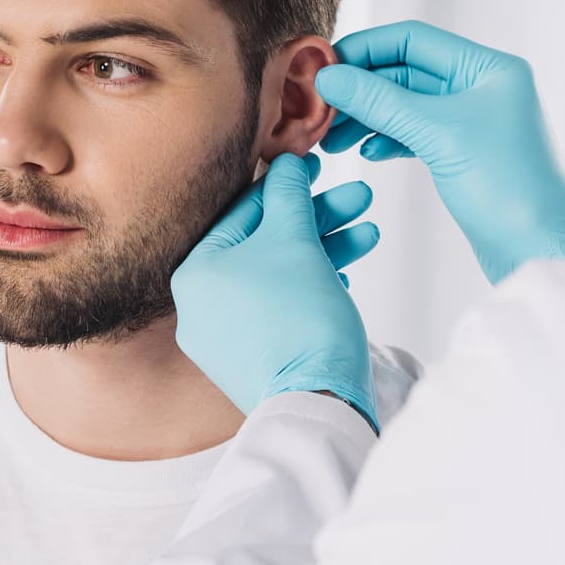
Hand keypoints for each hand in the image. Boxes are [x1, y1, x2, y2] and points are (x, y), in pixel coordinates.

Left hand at [171, 153, 379, 428]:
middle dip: (319, 218)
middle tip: (358, 196)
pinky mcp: (256, 356)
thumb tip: (286, 165)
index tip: (316, 166)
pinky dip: (314, 285)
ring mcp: (227, 335)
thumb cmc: (299, 319)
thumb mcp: (294, 241)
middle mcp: (202, 304)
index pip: (244, 212)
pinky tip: (347, 272)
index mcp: (195, 272)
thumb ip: (289, 196)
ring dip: (326, 248)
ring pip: (281, 274)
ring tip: (368, 231)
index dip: (287, 184)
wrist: (315, 400)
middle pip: (266, 243)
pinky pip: (283, 306)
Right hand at [315, 20, 564, 284]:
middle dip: (361, 88)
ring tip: (331, 140)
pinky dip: (387, 139)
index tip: (322, 67)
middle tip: (318, 109)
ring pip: (406, 105)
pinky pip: (415, 134)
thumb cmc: (507, 190)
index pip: (413, 39)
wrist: (539, 253)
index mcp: (489, 68)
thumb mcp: (438, 135)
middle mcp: (483, 88)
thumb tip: (328, 76)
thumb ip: (380, 101)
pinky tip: (365, 154)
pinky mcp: (464, 155)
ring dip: (367, 117)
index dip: (364, 49)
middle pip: (405, 71)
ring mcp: (474, 122)